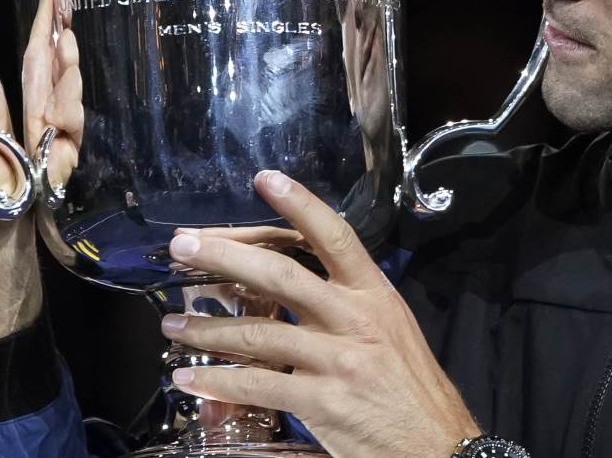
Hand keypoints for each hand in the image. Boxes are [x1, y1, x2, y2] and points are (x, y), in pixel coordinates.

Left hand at [163, 171, 481, 457]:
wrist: (439, 446)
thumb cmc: (409, 386)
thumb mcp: (390, 329)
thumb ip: (347, 305)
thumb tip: (294, 289)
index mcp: (375, 294)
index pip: (335, 237)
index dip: (300, 205)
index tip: (266, 179)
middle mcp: (356, 319)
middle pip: (282, 275)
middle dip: (226, 256)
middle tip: (183, 245)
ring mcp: (338, 360)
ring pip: (260, 332)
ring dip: (208, 326)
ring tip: (173, 321)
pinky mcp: (323, 403)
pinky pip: (259, 385)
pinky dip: (219, 380)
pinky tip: (191, 377)